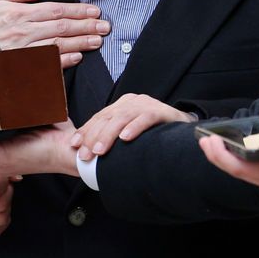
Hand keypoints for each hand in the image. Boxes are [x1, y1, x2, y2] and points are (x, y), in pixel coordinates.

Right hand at [0, 0, 109, 68]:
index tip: (95, 11)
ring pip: (57, 45)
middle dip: (85, 26)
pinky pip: (47, 64)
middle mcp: (23, 31)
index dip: (77, 10)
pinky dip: (63, 61)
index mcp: (20, 13)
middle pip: (61, 27)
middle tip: (104, 26)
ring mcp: (23, 50)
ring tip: (97, 40)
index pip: (55, 10)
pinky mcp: (23, 66)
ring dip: (80, 43)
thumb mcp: (1, 1)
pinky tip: (77, 57)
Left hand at [75, 94, 193, 161]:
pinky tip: (126, 138)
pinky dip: (134, 128)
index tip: (74, 145)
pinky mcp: (161, 111)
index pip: (99, 117)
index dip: (85, 131)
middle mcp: (131, 101)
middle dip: (93, 137)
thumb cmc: (154, 133)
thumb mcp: (130, 132)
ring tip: (99, 151)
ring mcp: (146, 104)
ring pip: (122, 117)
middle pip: (107, 118)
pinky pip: (145, 118)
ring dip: (108, 135)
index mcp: (121, 105)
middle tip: (85, 155)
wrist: (184, 128)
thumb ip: (114, 137)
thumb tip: (91, 153)